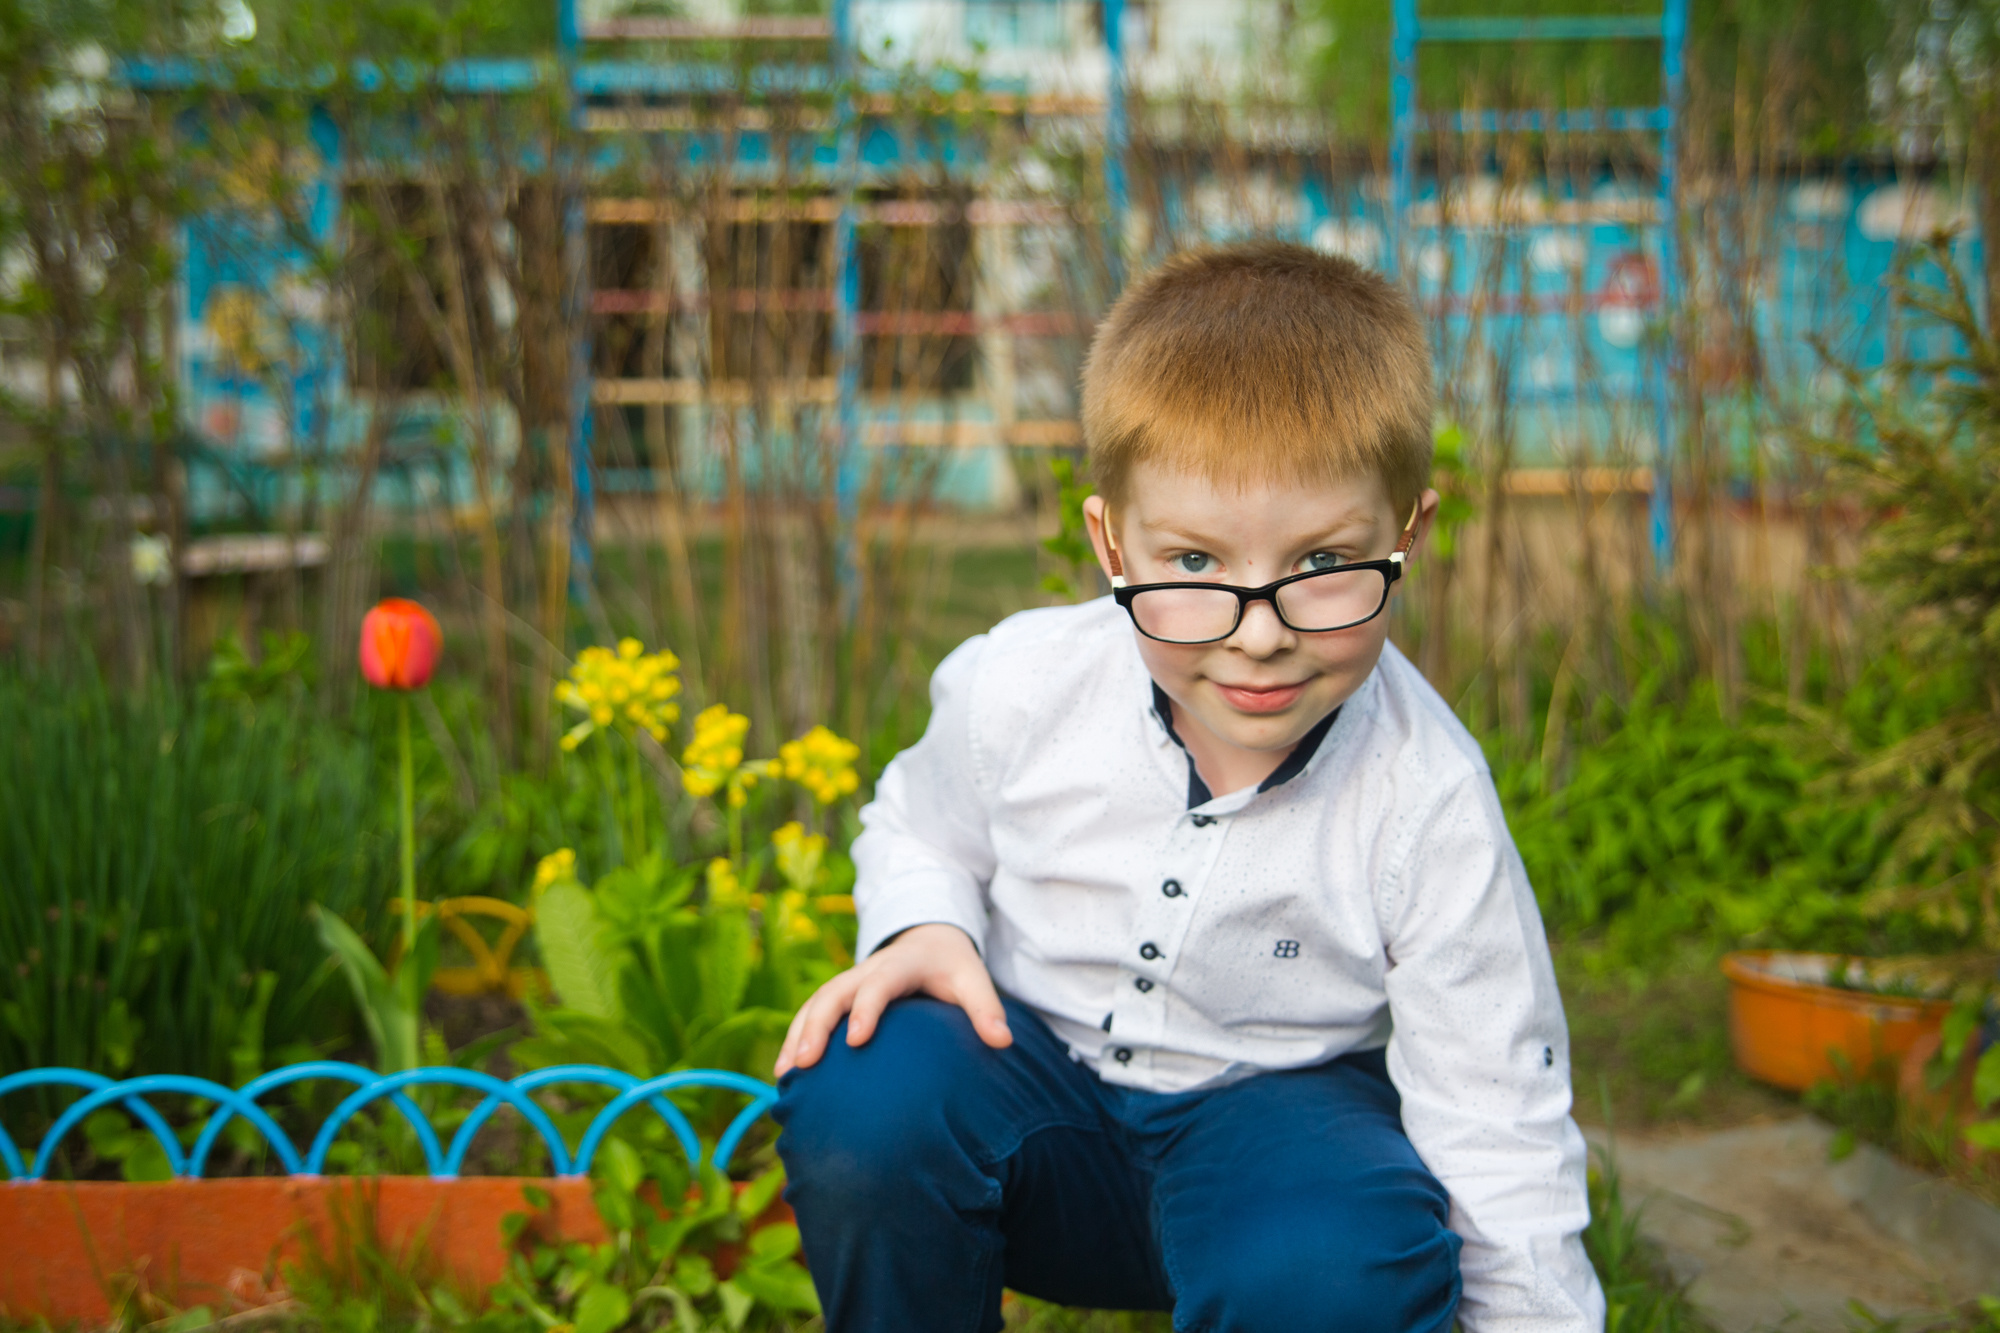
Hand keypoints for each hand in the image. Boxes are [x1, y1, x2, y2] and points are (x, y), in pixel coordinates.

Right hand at [774, 922, 1012, 1075]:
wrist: (929, 939)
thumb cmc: (952, 966)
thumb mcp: (974, 979)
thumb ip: (986, 1008)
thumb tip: (1004, 1042)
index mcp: (900, 965)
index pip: (879, 984)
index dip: (866, 1009)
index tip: (856, 1040)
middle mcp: (867, 970)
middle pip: (833, 992)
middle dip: (816, 1026)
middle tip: (805, 1063)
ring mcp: (850, 982)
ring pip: (814, 1003)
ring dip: (797, 1035)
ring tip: (784, 1074)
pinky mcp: (840, 995)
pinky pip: (811, 1012)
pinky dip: (795, 1037)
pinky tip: (785, 1073)